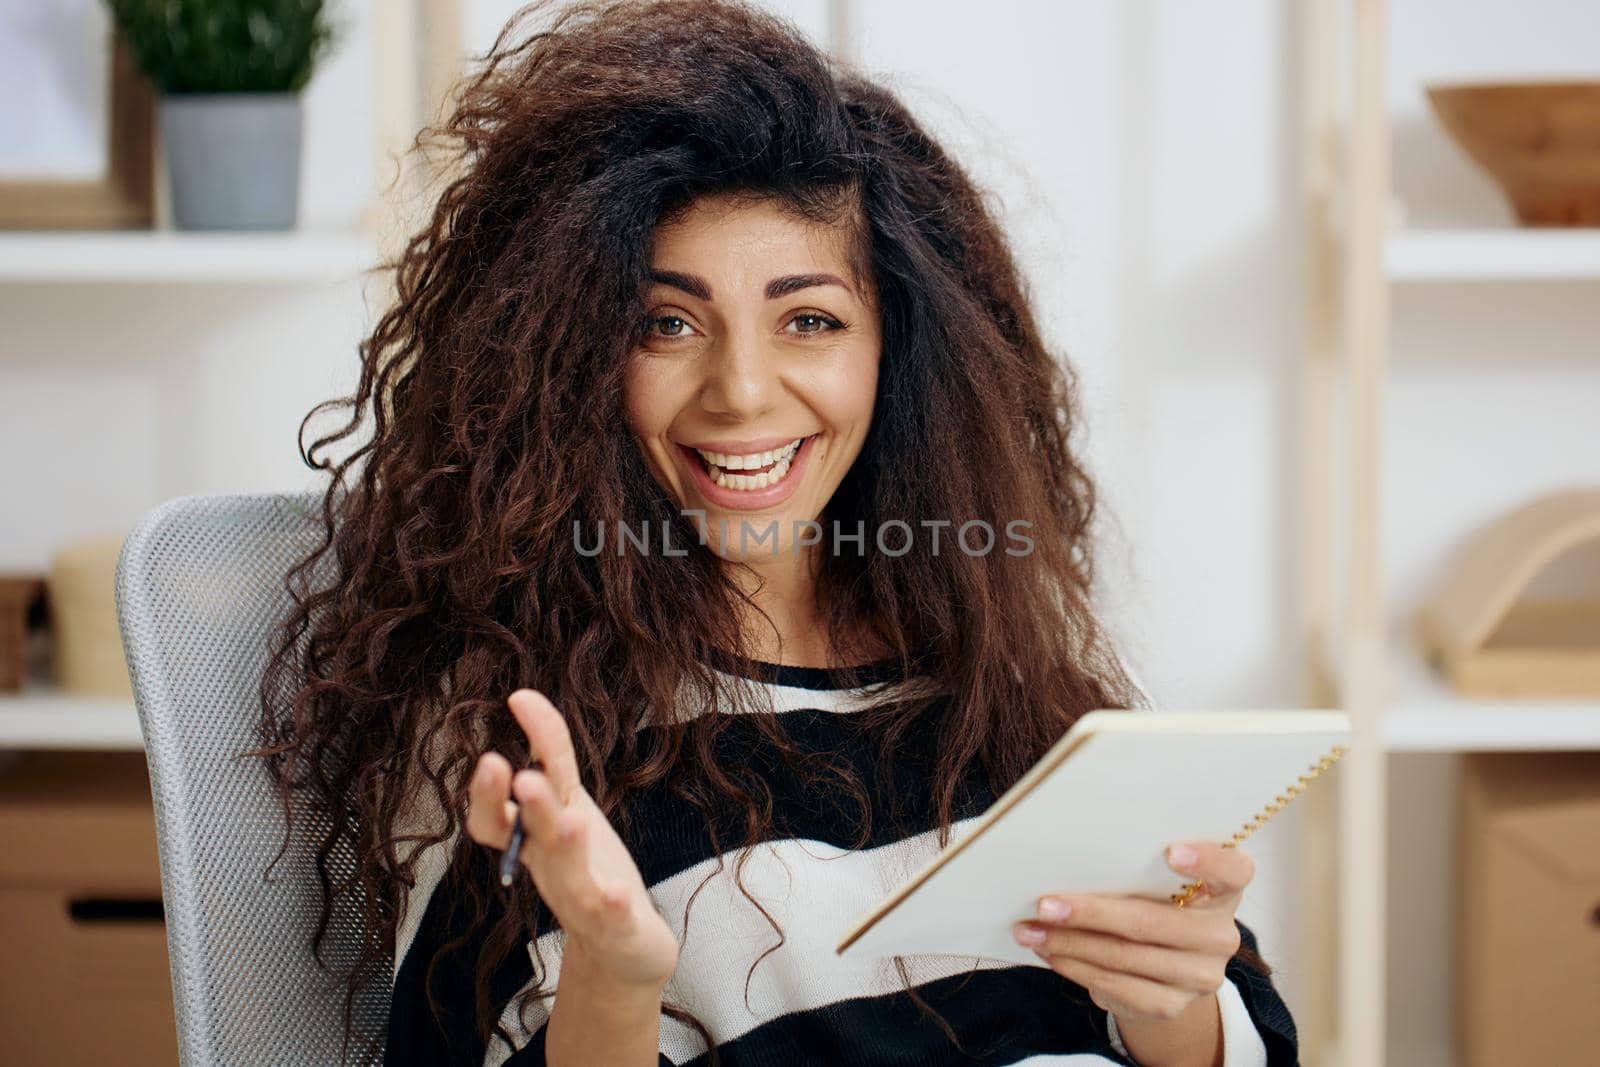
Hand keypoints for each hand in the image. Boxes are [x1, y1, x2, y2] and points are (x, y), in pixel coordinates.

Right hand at [466, 688, 678, 990]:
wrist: (620, 947)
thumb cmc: (589, 870)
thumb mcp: (569, 805)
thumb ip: (551, 757)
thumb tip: (522, 697)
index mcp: (533, 838)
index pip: (500, 807)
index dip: (497, 770)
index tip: (513, 709)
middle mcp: (549, 864)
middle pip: (528, 835)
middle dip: (527, 806)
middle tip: (522, 777)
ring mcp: (581, 896)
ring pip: (567, 873)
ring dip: (565, 846)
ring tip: (572, 822)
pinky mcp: (615, 924)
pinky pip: (611, 916)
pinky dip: (612, 905)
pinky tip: (618, 894)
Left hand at [1013, 842, 1252, 1033]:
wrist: (1166, 971)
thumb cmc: (1153, 904)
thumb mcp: (1155, 883)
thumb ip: (1134, 868)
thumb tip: (1067, 859)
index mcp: (1224, 890)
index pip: (1233, 870)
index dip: (1207, 860)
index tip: (1171, 851)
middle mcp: (1221, 935)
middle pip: (1153, 922)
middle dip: (1091, 912)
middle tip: (1045, 904)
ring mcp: (1200, 975)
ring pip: (1125, 956)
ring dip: (1069, 943)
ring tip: (1030, 930)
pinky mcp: (1172, 1005)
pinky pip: (1115, 986)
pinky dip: (1075, 967)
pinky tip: (1049, 953)